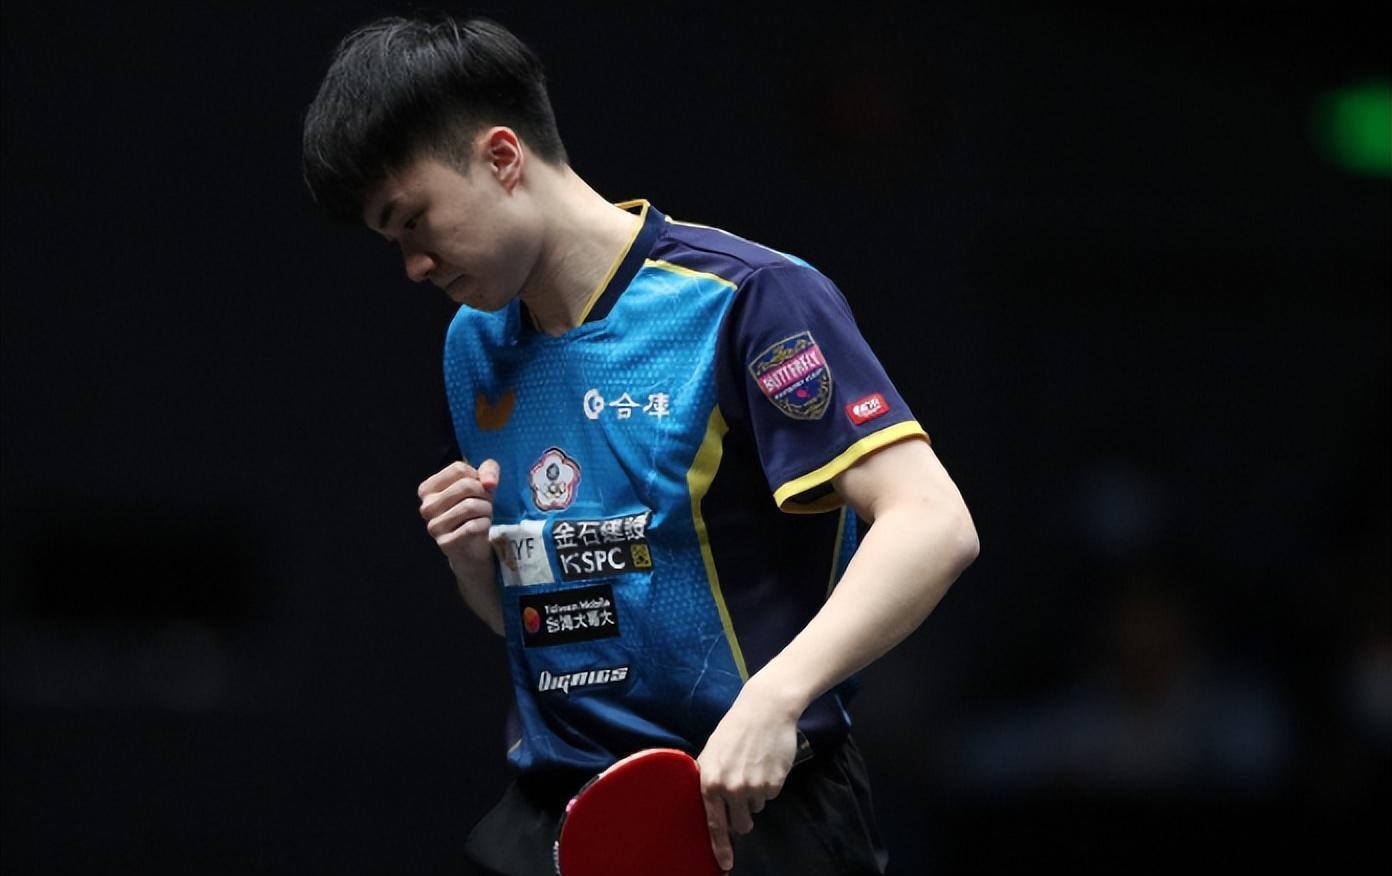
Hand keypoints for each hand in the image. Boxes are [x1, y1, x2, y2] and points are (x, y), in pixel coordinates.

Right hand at [417, 459, 500, 576]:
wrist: (471, 545)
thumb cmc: (473, 510)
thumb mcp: (481, 483)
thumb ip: (488, 470)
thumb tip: (489, 483)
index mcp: (427, 489)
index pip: (459, 469)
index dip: (476, 477)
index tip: (477, 489)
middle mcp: (426, 506)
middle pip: (466, 486)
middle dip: (484, 494)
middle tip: (484, 503)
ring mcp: (434, 526)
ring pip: (470, 506)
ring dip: (486, 510)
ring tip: (482, 515)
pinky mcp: (446, 542)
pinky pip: (473, 526)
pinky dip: (484, 524)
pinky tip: (480, 527)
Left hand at [696, 679, 800, 871]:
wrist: (765, 709)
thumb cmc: (735, 729)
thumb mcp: (711, 753)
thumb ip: (708, 781)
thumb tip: (709, 808)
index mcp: (710, 782)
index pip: (715, 824)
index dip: (720, 848)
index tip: (725, 864)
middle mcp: (731, 789)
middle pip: (740, 823)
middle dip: (742, 814)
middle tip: (743, 788)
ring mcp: (754, 787)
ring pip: (756, 808)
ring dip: (755, 795)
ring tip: (753, 766)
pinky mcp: (774, 783)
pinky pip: (771, 795)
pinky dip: (769, 783)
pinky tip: (766, 762)